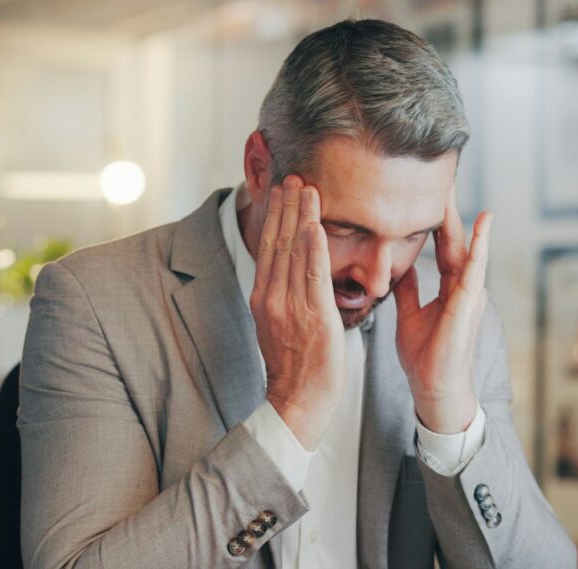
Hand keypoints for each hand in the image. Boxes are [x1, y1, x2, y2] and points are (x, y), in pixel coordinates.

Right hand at [250, 175, 345, 450]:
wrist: (297, 400)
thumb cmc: (294, 367)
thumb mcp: (278, 325)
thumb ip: (282, 296)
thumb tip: (289, 274)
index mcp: (263, 298)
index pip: (269, 248)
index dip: (275, 217)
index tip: (281, 191)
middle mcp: (272, 297)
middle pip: (277, 242)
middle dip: (285, 207)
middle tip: (292, 176)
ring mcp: (290, 305)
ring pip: (293, 252)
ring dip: (300, 216)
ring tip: (306, 188)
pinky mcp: (313, 315)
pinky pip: (312, 274)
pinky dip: (313, 247)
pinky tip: (315, 224)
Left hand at [394, 187, 492, 433]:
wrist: (434, 389)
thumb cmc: (425, 357)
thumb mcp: (410, 315)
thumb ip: (410, 290)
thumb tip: (401, 269)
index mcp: (448, 287)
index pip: (442, 244)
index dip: (434, 217)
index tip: (426, 190)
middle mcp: (462, 286)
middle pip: (455, 238)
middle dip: (448, 208)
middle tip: (443, 175)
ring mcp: (469, 294)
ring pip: (467, 246)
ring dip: (463, 216)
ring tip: (456, 187)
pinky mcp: (470, 304)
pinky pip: (476, 268)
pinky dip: (481, 244)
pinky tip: (483, 222)